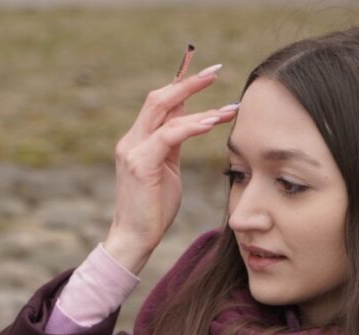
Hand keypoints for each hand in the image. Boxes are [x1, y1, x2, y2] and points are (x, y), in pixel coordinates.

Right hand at [104, 60, 237, 274]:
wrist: (134, 239)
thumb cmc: (153, 210)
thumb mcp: (167, 169)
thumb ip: (173, 144)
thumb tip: (190, 122)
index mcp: (137, 141)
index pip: (158, 103)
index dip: (181, 84)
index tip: (206, 73)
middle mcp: (131, 141)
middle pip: (158, 98)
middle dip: (188, 82)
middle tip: (216, 71)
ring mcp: (133, 151)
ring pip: (164, 112)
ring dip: (198, 104)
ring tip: (227, 106)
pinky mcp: (141, 165)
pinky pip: (169, 136)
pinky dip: (192, 126)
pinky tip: (212, 123)